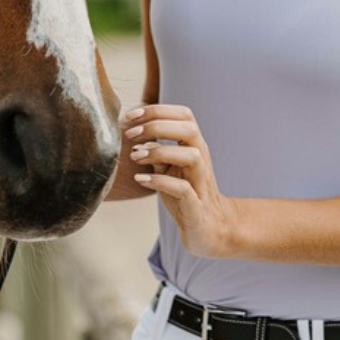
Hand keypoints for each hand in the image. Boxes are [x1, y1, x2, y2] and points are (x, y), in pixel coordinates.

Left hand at [124, 104, 235, 258]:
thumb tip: (135, 134)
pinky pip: (183, 188)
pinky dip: (160, 181)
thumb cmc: (185, 194)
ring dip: (160, 152)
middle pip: (189, 129)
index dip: (157, 110)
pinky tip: (141, 179)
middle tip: (131, 134)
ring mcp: (201, 182)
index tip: (131, 115)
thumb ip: (155, 151)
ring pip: (192, 155)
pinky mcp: (196, 205)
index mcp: (195, 146)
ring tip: (135, 156)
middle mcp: (202, 159)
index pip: (183, 115)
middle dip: (157, 126)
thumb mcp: (168, 167)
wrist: (208, 229)